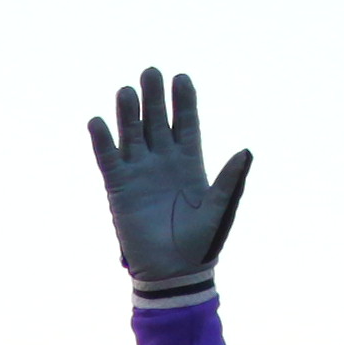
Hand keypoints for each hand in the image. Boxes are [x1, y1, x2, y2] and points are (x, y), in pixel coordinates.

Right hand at [86, 69, 254, 298]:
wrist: (173, 272)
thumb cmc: (201, 243)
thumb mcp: (219, 208)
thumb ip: (229, 179)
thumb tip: (246, 151)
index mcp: (189, 162)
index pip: (186, 123)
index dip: (183, 101)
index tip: (181, 78)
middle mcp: (163, 161)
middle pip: (157, 121)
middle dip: (154, 97)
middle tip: (151, 72)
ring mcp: (140, 172)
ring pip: (131, 134)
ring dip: (128, 113)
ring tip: (126, 91)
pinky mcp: (119, 188)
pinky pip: (108, 159)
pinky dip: (102, 141)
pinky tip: (97, 121)